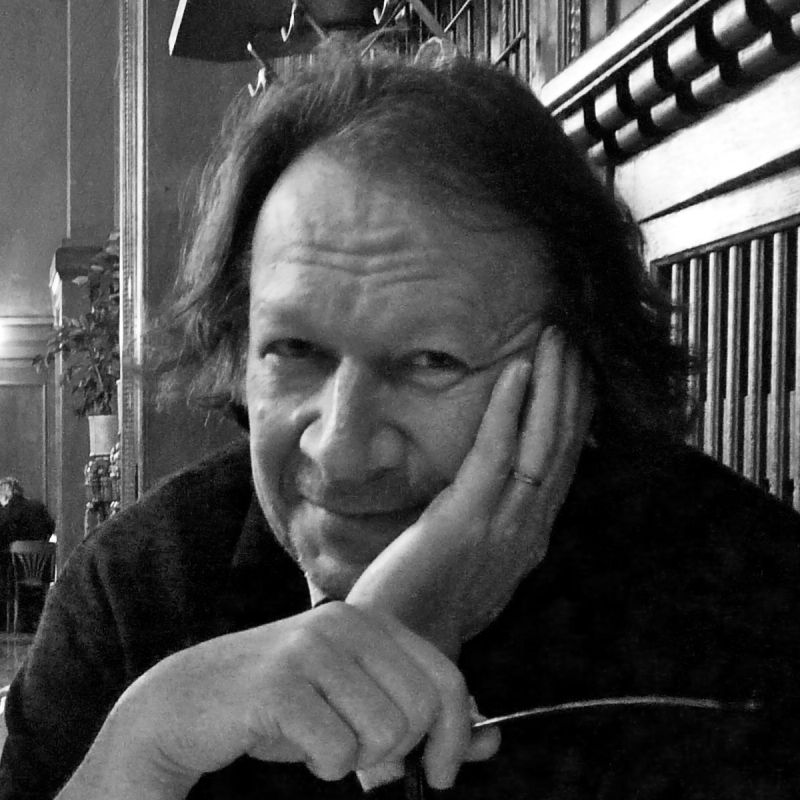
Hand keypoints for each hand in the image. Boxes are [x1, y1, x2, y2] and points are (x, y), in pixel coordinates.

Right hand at [63, 603, 487, 797]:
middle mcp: (345, 623)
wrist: (189, 702)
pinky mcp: (280, 686)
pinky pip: (337, 754)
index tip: (440, 773)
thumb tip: (492, 738)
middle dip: (399, 751)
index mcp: (370, 621)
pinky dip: (323, 767)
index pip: (445, 678)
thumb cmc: (282, 706)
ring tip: (321, 740)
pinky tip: (295, 744)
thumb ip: (420, 717)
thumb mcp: (357, 704)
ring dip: (356, 759)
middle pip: (420, 709)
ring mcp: (311, 649)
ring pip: (384, 734)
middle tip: (361, 756)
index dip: (455, 734)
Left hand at [348, 326, 592, 655]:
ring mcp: (503, 525)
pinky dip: (509, 410)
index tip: (580, 371)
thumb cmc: (427, 593)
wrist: (398, 643)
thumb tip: (492, 470)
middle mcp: (529, 528)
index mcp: (530, 532)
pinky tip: (516, 371)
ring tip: (556, 340)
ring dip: (552, 386)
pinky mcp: (466, 521)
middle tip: (574, 339)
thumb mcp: (474, 549)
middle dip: (572, 387)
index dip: (576, 412)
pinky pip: (496, 455)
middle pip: (562, 445)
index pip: (564, 460)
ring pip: (542, 443)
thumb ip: (491, 512)